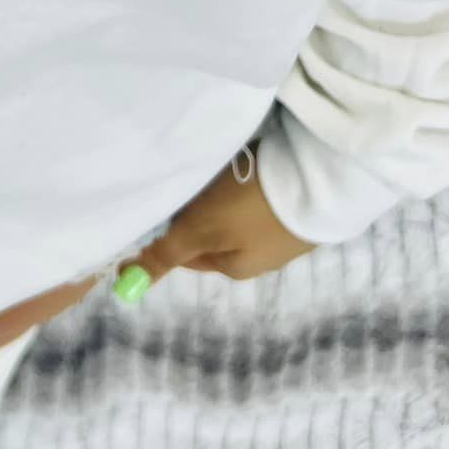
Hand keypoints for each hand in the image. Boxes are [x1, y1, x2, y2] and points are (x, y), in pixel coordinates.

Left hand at [121, 153, 315, 288]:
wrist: (322, 178)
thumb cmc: (252, 207)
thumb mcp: (199, 230)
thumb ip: (164, 254)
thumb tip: (126, 284)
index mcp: (239, 270)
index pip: (191, 253)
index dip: (177, 227)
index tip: (176, 199)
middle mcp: (266, 258)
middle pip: (218, 233)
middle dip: (207, 208)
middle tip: (204, 179)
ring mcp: (290, 234)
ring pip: (244, 214)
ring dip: (233, 193)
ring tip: (232, 167)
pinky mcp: (306, 207)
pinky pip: (270, 196)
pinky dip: (259, 182)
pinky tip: (260, 164)